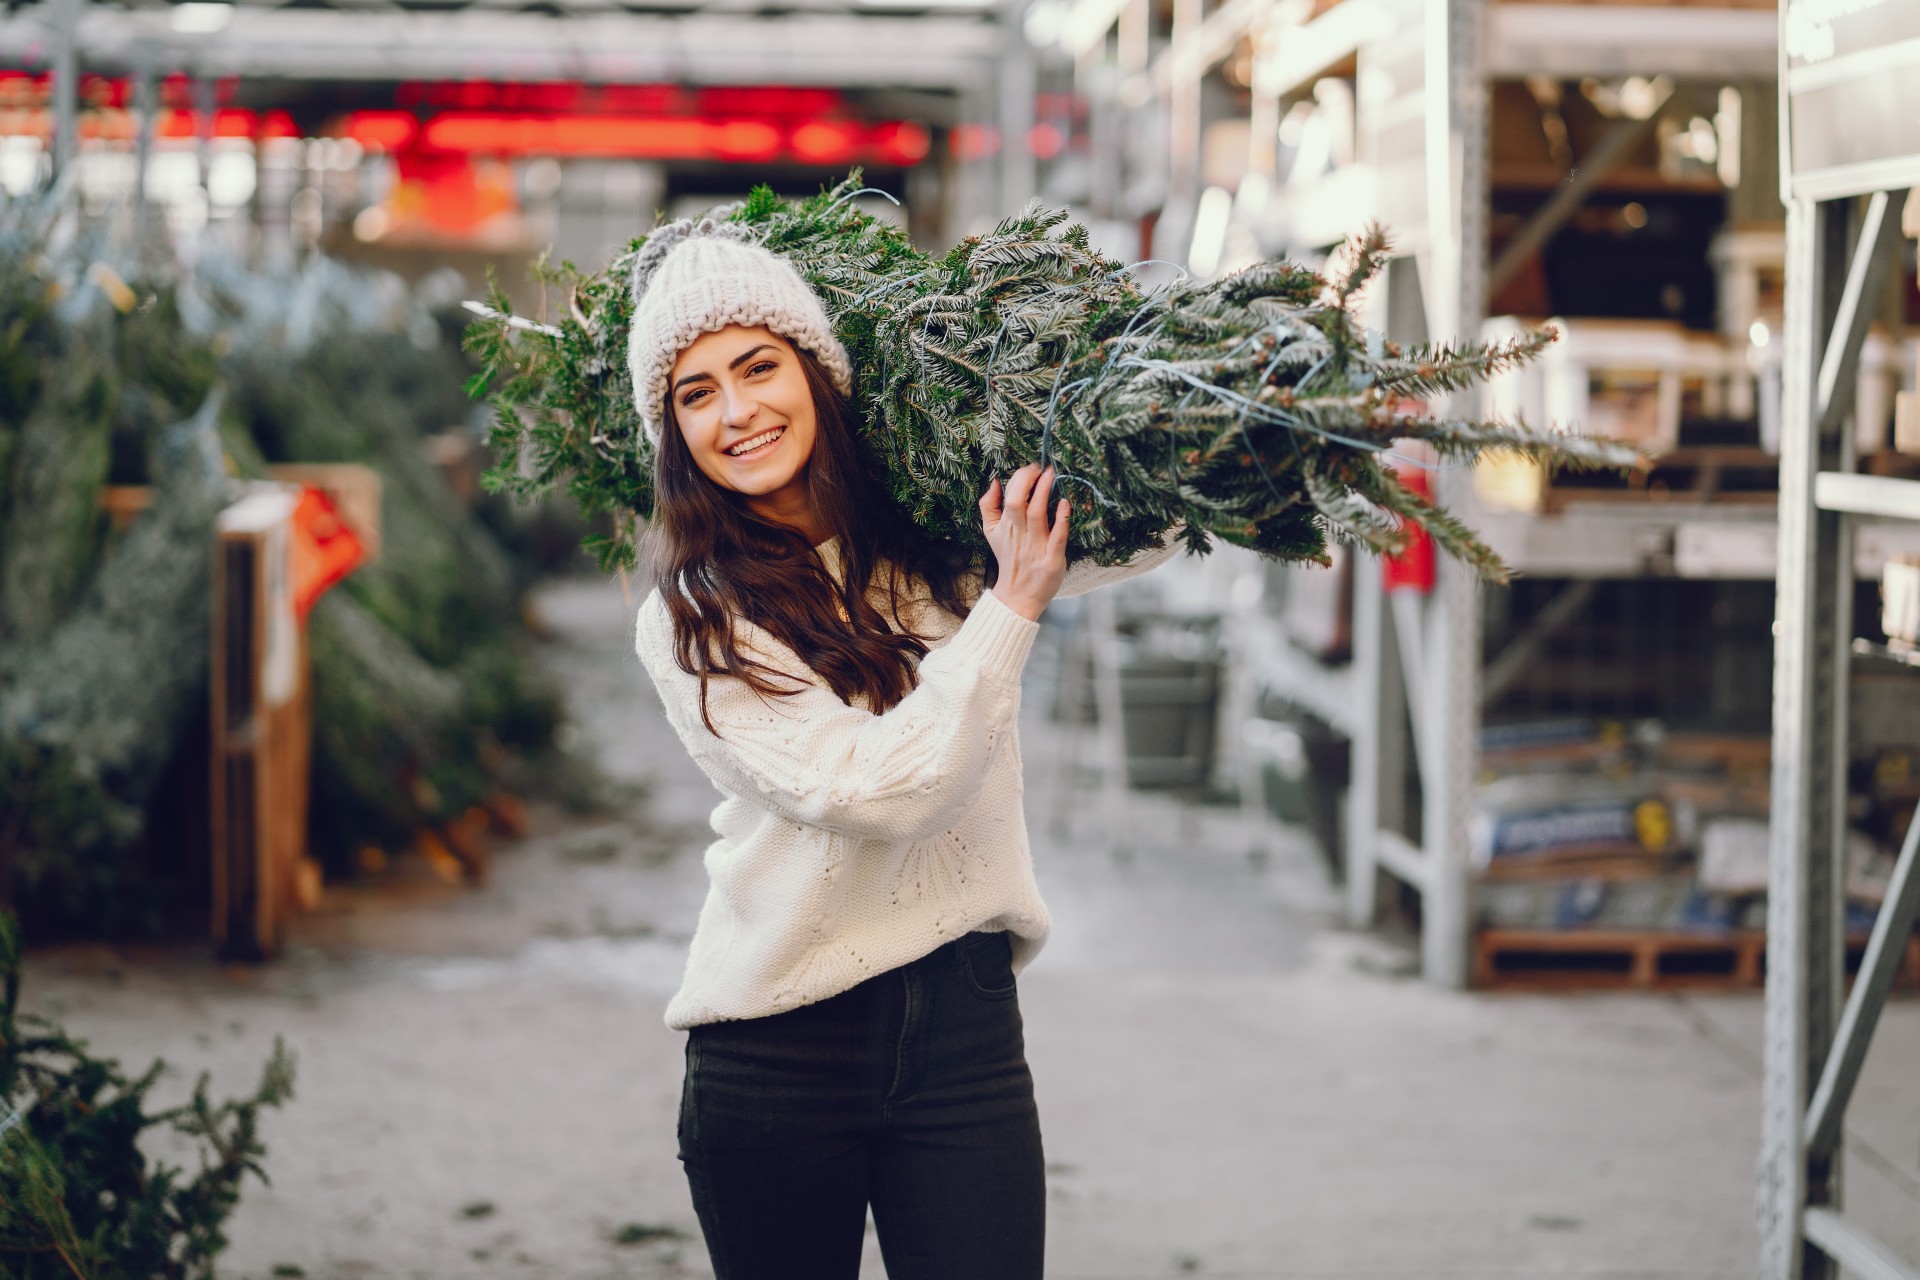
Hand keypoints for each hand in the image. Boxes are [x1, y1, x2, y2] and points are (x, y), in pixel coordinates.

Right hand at [980, 463, 1068, 621]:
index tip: (1032, 468)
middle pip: (1018, 503)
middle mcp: (1019, 534)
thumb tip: (994, 481)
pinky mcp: (1051, 559)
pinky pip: (1057, 538)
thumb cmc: (1009, 558)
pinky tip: (1065, 504)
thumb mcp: (991, 532)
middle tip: (1041, 469)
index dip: (1020, 479)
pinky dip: (1061, 521)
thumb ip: (988, 506)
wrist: (1017, 595)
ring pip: (1037, 515)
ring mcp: (1035, 547)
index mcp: (1006, 526)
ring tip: (1051, 476)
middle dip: (1029, 481)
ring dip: (1044, 493)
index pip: (1008, 496)